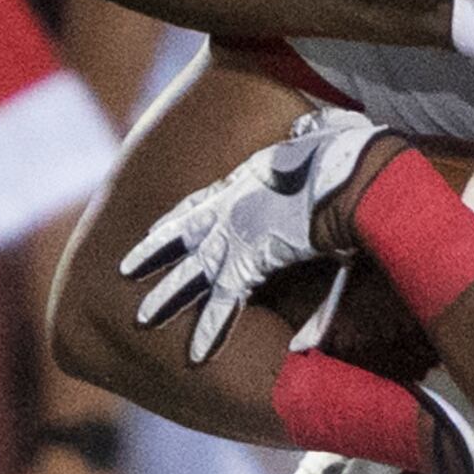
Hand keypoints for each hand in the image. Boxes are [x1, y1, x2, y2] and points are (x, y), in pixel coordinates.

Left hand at [122, 111, 385, 360]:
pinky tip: (194, 353)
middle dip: (153, 253)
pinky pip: (224, 304)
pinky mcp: (250, 263)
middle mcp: (232, 206)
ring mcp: (236, 235)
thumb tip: (321, 121)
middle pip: (182, 235)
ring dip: (165, 297)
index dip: (179, 217)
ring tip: (142, 318)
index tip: (157, 227)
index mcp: (248, 178)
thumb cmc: (345, 153)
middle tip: (126, 269)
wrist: (346, 173)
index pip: (204, 200)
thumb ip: (314, 131)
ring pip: (189, 273)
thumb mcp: (323, 133)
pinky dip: (210, 330)